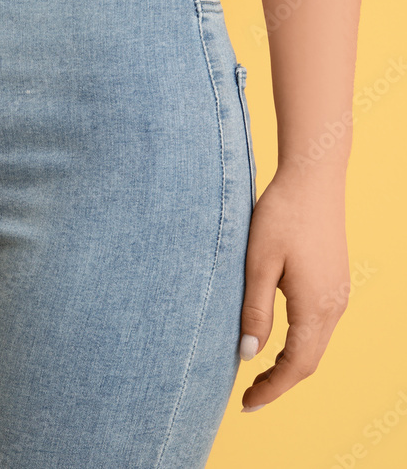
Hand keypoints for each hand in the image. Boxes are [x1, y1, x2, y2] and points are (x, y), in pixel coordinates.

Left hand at [237, 164, 350, 410]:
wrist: (313, 179)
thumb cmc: (280, 216)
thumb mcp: (257, 264)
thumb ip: (254, 311)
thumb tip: (248, 354)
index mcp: (315, 306)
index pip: (296, 366)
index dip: (272, 390)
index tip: (245, 405)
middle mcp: (334, 305)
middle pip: (309, 361)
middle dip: (279, 383)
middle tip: (246, 398)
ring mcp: (338, 294)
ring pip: (315, 345)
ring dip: (288, 365)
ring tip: (256, 375)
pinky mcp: (334, 282)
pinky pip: (318, 326)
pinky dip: (297, 344)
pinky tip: (274, 342)